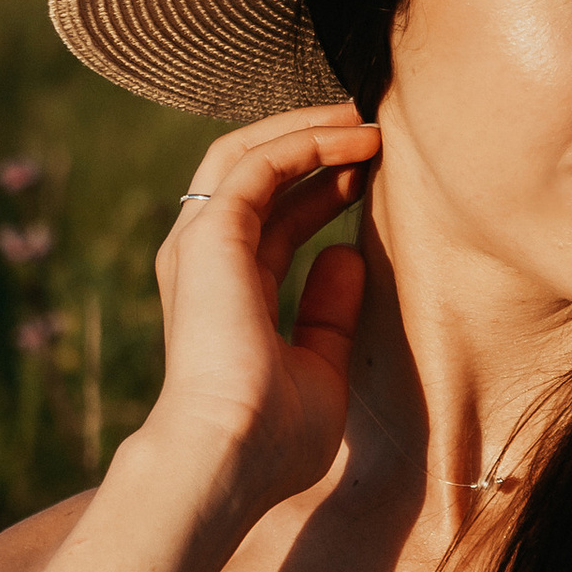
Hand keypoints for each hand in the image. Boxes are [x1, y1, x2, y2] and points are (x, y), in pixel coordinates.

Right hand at [142, 108, 378, 524]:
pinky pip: (256, 162)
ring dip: (306, 130)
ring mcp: (200, 244)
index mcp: (228, 297)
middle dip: (311, 147)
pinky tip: (351, 136)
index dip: (320, 191)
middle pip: (255, 178)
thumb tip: (348, 255)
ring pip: (246, 155)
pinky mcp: (209, 233)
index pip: (271, 222)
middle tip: (370, 130)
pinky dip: (302, 141)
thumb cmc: (273, 438)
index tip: (370, 174)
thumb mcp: (319, 367)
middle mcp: (205, 263)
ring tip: (363, 117)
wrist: (230, 455)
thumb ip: (330, 313)